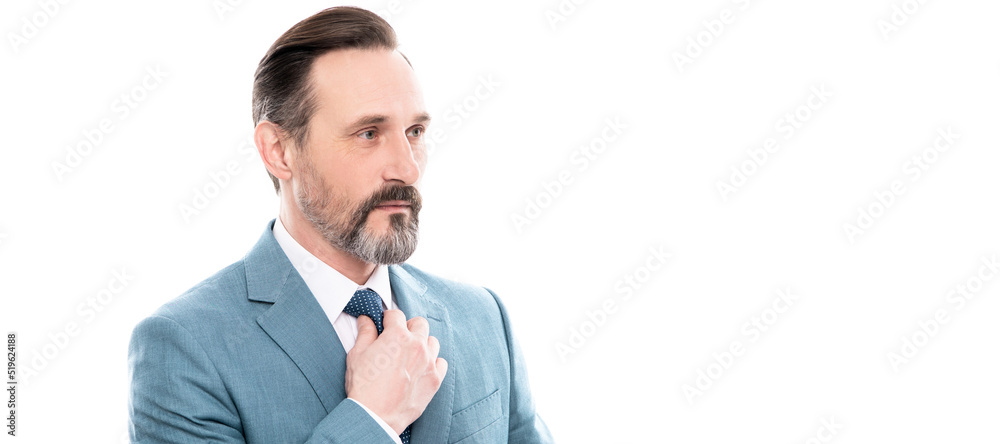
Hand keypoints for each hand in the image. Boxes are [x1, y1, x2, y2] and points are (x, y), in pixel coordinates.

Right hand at [345, 309, 447, 433]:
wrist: (375, 416)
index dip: (388, 318)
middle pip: (419, 323)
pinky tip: (421, 368)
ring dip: (422, 343)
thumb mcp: (357, 355)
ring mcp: (429, 362)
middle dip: (408, 327)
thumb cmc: (364, 387)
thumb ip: (365, 333)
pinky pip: (441, 362)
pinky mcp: (435, 379)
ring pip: (432, 341)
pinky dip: (433, 362)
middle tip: (398, 338)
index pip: (396, 314)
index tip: (385, 324)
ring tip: (410, 354)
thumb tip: (366, 320)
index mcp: (397, 335)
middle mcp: (417, 345)